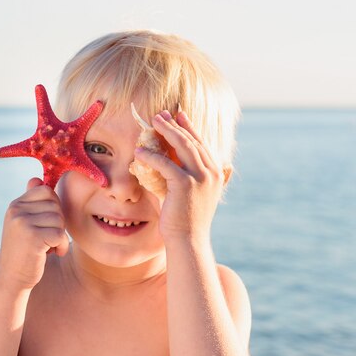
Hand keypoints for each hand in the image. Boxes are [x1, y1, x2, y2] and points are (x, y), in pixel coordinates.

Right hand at [0, 178, 68, 289]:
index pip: (46, 191)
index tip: (47, 224)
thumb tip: (36, 179)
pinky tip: (52, 254)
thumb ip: (31, 202)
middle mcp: (16, 211)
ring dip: (60, 236)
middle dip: (58, 223)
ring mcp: (23, 223)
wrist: (11, 277)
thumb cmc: (23, 250)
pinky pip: (60, 234)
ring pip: (59, 219)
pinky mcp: (32, 238)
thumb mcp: (25, 223)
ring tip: (48, 247)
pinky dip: (61, 246)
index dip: (54, 208)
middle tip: (49, 239)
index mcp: (16, 205)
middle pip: (56, 205)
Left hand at [134, 111, 224, 246]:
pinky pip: (165, 163)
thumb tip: (172, 164)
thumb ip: (188, 176)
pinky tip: (139, 152)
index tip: (177, 115)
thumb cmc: (186, 218)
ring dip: (165, 132)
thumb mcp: (191, 193)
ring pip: (181, 146)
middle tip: (161, 115)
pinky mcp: (185, 184)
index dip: (188, 127)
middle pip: (191, 140)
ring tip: (152, 122)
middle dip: (175, 125)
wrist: (188, 240)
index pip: (201, 143)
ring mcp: (200, 177)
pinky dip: (151, 156)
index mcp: (216, 172)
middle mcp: (212, 172)